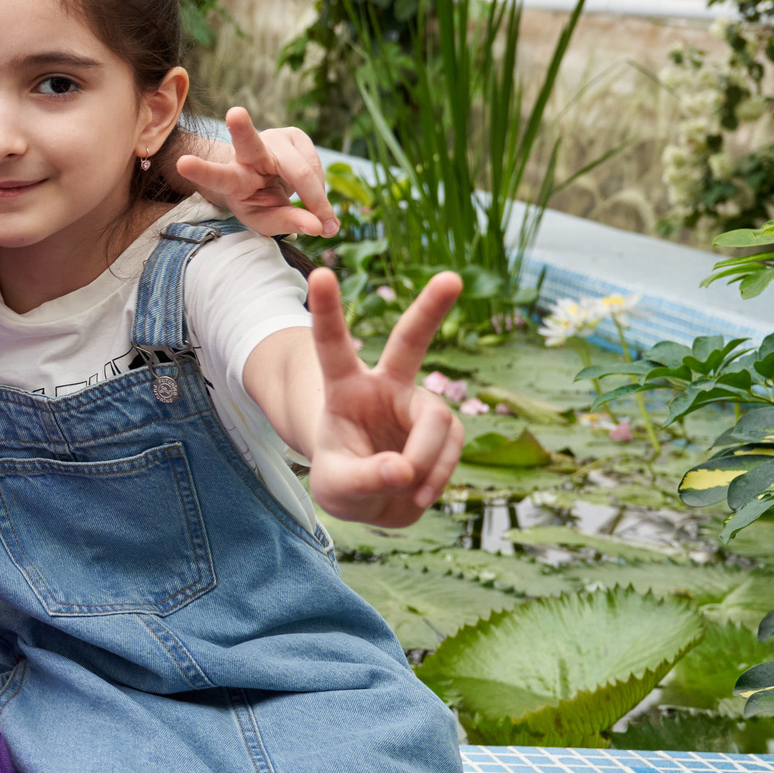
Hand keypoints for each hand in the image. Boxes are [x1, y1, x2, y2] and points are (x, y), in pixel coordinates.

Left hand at [173, 108, 337, 239]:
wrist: (268, 179)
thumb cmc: (260, 202)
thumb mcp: (265, 220)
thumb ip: (287, 224)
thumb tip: (318, 227)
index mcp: (232, 178)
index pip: (217, 176)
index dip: (201, 171)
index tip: (182, 163)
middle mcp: (248, 154)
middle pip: (247, 142)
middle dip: (241, 128)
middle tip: (234, 114)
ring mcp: (273, 139)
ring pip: (302, 169)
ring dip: (317, 198)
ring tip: (322, 220)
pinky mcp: (294, 133)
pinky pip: (316, 165)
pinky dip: (321, 186)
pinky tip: (311, 192)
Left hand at [306, 268, 464, 525]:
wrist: (371, 500)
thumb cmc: (342, 482)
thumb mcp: (337, 487)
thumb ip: (365, 478)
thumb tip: (405, 470)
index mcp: (344, 389)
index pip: (333, 346)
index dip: (328, 311)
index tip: (321, 272)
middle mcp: (385, 387)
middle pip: (410, 343)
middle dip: (430, 310)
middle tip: (451, 278)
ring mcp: (417, 405)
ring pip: (437, 421)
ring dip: (427, 461)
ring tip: (408, 489)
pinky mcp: (443, 428)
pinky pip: (452, 446)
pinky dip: (438, 476)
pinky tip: (418, 493)